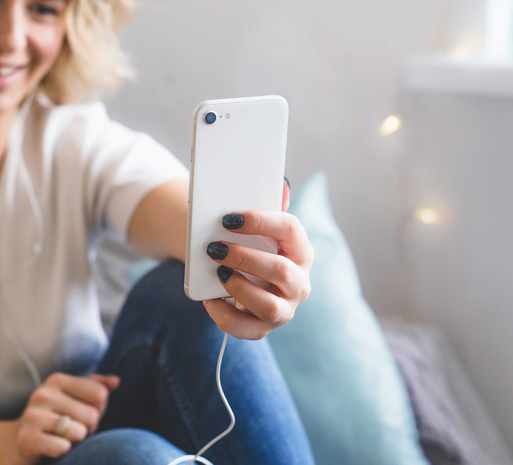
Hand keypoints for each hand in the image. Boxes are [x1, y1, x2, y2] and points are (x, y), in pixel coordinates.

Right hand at [8, 373, 119, 463]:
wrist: (18, 443)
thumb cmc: (54, 420)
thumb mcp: (72, 398)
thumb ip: (95, 387)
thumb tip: (115, 382)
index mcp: (57, 380)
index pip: (100, 393)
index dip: (98, 410)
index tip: (82, 415)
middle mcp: (43, 394)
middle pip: (92, 415)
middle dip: (88, 428)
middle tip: (71, 431)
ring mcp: (33, 416)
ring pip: (80, 432)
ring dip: (76, 441)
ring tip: (62, 438)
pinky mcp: (27, 439)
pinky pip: (63, 447)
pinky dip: (62, 452)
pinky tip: (51, 448)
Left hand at [203, 179, 313, 339]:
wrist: (245, 281)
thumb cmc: (255, 248)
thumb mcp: (261, 228)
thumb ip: (270, 207)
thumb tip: (282, 183)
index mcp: (302, 251)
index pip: (291, 230)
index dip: (260, 221)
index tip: (229, 218)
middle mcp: (300, 283)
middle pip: (282, 271)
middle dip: (245, 258)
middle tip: (216, 248)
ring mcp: (285, 309)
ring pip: (269, 306)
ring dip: (238, 288)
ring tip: (217, 274)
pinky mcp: (264, 328)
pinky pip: (246, 329)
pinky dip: (223, 314)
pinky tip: (210, 299)